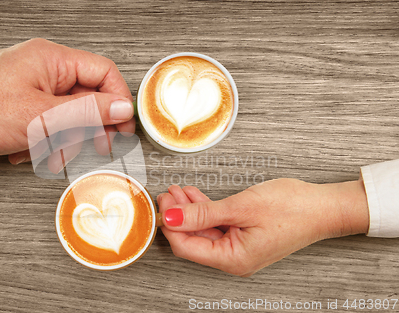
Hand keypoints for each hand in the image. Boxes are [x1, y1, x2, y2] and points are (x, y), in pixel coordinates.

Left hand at [0, 38, 134, 165]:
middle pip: (87, 96)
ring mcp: (34, 84)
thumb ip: (88, 111)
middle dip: (89, 127)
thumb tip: (122, 107)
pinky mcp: (24, 101)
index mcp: (52, 59)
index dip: (118, 101)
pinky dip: (45, 139)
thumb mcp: (44, 116)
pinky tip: (29, 150)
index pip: (103, 72)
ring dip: (63, 139)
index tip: (122, 126)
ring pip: (68, 113)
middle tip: (96, 146)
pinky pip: (49, 120)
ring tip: (49, 154)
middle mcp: (45, 67)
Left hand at [157, 178, 368, 275]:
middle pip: (193, 239)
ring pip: (203, 231)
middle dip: (178, 215)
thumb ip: (203, 213)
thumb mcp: (240, 207)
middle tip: (169, 193)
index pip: (186, 247)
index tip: (164, 203)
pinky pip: (217, 226)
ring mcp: (240, 249)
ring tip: (179, 192)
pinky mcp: (244, 237)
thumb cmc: (292, 208)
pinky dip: (205, 211)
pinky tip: (195, 197)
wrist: (324, 207)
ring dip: (190, 211)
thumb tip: (172, 217)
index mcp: (233, 259)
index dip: (171, 224)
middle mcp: (234, 259)